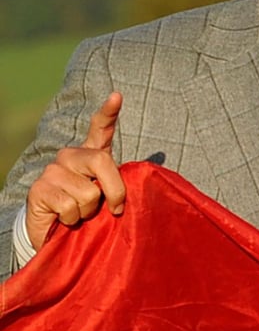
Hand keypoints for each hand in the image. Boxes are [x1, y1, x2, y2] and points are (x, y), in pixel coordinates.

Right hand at [25, 92, 125, 249]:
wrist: (57, 235)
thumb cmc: (90, 214)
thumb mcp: (110, 197)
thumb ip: (121, 184)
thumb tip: (146, 173)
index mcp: (91, 155)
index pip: (100, 129)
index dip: (108, 112)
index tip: (117, 96)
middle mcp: (70, 157)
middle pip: (101, 161)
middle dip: (115, 190)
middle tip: (115, 209)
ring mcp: (53, 170)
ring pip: (88, 192)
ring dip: (89, 211)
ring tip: (79, 213)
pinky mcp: (39, 188)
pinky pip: (70, 206)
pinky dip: (73, 219)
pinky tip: (64, 218)